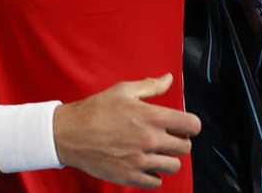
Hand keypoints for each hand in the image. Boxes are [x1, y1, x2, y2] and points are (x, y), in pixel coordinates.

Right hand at [53, 73, 201, 188]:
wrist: (70, 133)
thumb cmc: (96, 109)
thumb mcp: (123, 90)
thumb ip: (151, 86)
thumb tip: (169, 79)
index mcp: (152, 117)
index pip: (191, 125)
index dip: (191, 124)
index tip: (184, 124)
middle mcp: (150, 140)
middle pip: (185, 148)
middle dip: (180, 141)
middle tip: (167, 137)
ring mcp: (140, 161)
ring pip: (173, 166)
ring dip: (168, 159)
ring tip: (156, 151)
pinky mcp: (129, 176)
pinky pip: (155, 182)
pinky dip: (153, 175)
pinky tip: (145, 164)